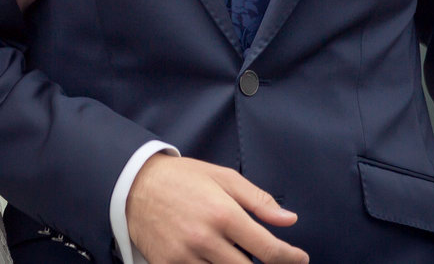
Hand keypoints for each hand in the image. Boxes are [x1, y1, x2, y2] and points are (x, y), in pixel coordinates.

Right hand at [127, 155, 307, 263]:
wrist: (134, 185)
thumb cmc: (182, 178)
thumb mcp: (223, 178)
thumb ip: (258, 201)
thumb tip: (289, 220)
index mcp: (223, 213)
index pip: (267, 249)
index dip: (289, 258)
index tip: (299, 259)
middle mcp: (205, 239)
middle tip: (269, 260)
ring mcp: (185, 257)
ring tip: (239, 256)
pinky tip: (217, 259)